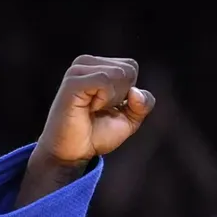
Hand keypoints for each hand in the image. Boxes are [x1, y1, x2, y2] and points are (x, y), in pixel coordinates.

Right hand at [34, 55, 154, 165]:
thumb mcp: (130, 119)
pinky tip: (89, 108)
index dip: (130, 93)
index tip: (110, 107)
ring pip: (118, 73)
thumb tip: (135, 92)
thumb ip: (144, 104)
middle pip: (128, 70)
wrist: (73, 153)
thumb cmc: (97, 134)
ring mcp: (78, 70)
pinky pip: (105, 81)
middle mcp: (86, 63)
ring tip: (92, 109)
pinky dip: (104, 100)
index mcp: (98, 66)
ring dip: (112, 100)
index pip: (131, 67)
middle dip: (122, 97)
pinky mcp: (72, 81)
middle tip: (99, 110)